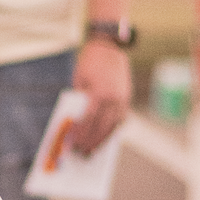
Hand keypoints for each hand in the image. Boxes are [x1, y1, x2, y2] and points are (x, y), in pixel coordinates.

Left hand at [68, 38, 132, 152]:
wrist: (110, 46)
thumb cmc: (89, 62)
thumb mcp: (79, 80)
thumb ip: (79, 101)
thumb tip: (75, 123)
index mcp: (100, 93)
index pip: (88, 120)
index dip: (80, 134)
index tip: (72, 145)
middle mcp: (114, 98)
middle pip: (101, 127)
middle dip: (91, 142)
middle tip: (81, 153)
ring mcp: (122, 99)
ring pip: (113, 126)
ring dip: (103, 140)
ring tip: (93, 151)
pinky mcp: (126, 98)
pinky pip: (120, 120)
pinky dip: (112, 130)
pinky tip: (104, 138)